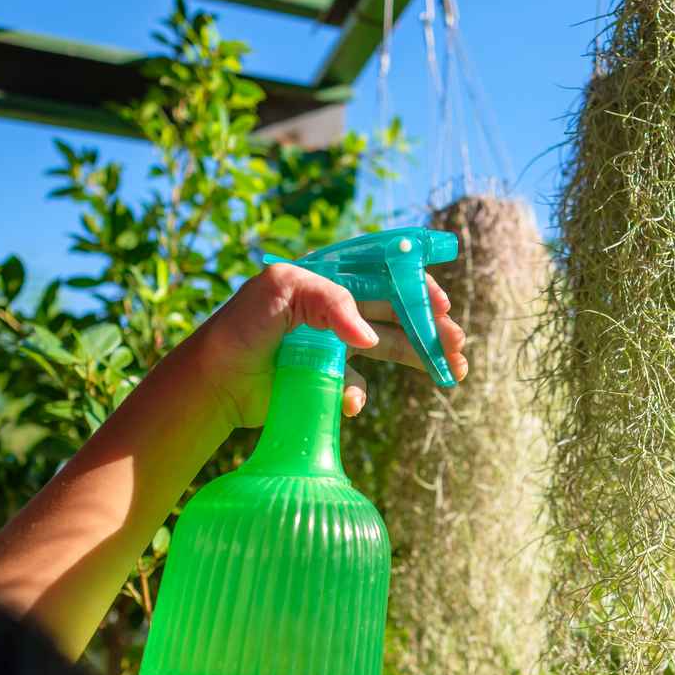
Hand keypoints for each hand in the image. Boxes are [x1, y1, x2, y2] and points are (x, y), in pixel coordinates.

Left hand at [191, 262, 466, 429]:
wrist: (216, 380)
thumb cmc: (242, 325)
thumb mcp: (280, 291)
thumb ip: (329, 301)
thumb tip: (368, 338)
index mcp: (332, 276)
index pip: (387, 273)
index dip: (418, 286)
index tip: (441, 306)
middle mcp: (340, 306)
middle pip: (400, 310)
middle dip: (433, 326)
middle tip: (457, 343)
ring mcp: (338, 342)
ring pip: (393, 344)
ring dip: (425, 356)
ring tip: (453, 370)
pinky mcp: (331, 376)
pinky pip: (361, 384)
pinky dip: (362, 393)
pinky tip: (352, 402)